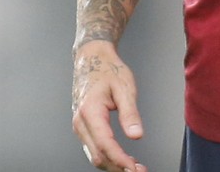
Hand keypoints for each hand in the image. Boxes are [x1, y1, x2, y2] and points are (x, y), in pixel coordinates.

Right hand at [72, 41, 146, 171]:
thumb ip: (130, 113)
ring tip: (135, 168)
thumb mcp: (125, 87)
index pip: (105, 144)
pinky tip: (123, 159)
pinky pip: (93, 148)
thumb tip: (137, 135)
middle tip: (140, 171)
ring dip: (113, 165)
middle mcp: (80, 122)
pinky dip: (108, 157)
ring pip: (94, 155)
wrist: (91, 59)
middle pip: (97, 156)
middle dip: (118, 167)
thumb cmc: (107, 70)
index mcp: (90, 111)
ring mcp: (79, 126)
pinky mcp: (82, 127)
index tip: (134, 169)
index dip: (121, 160)